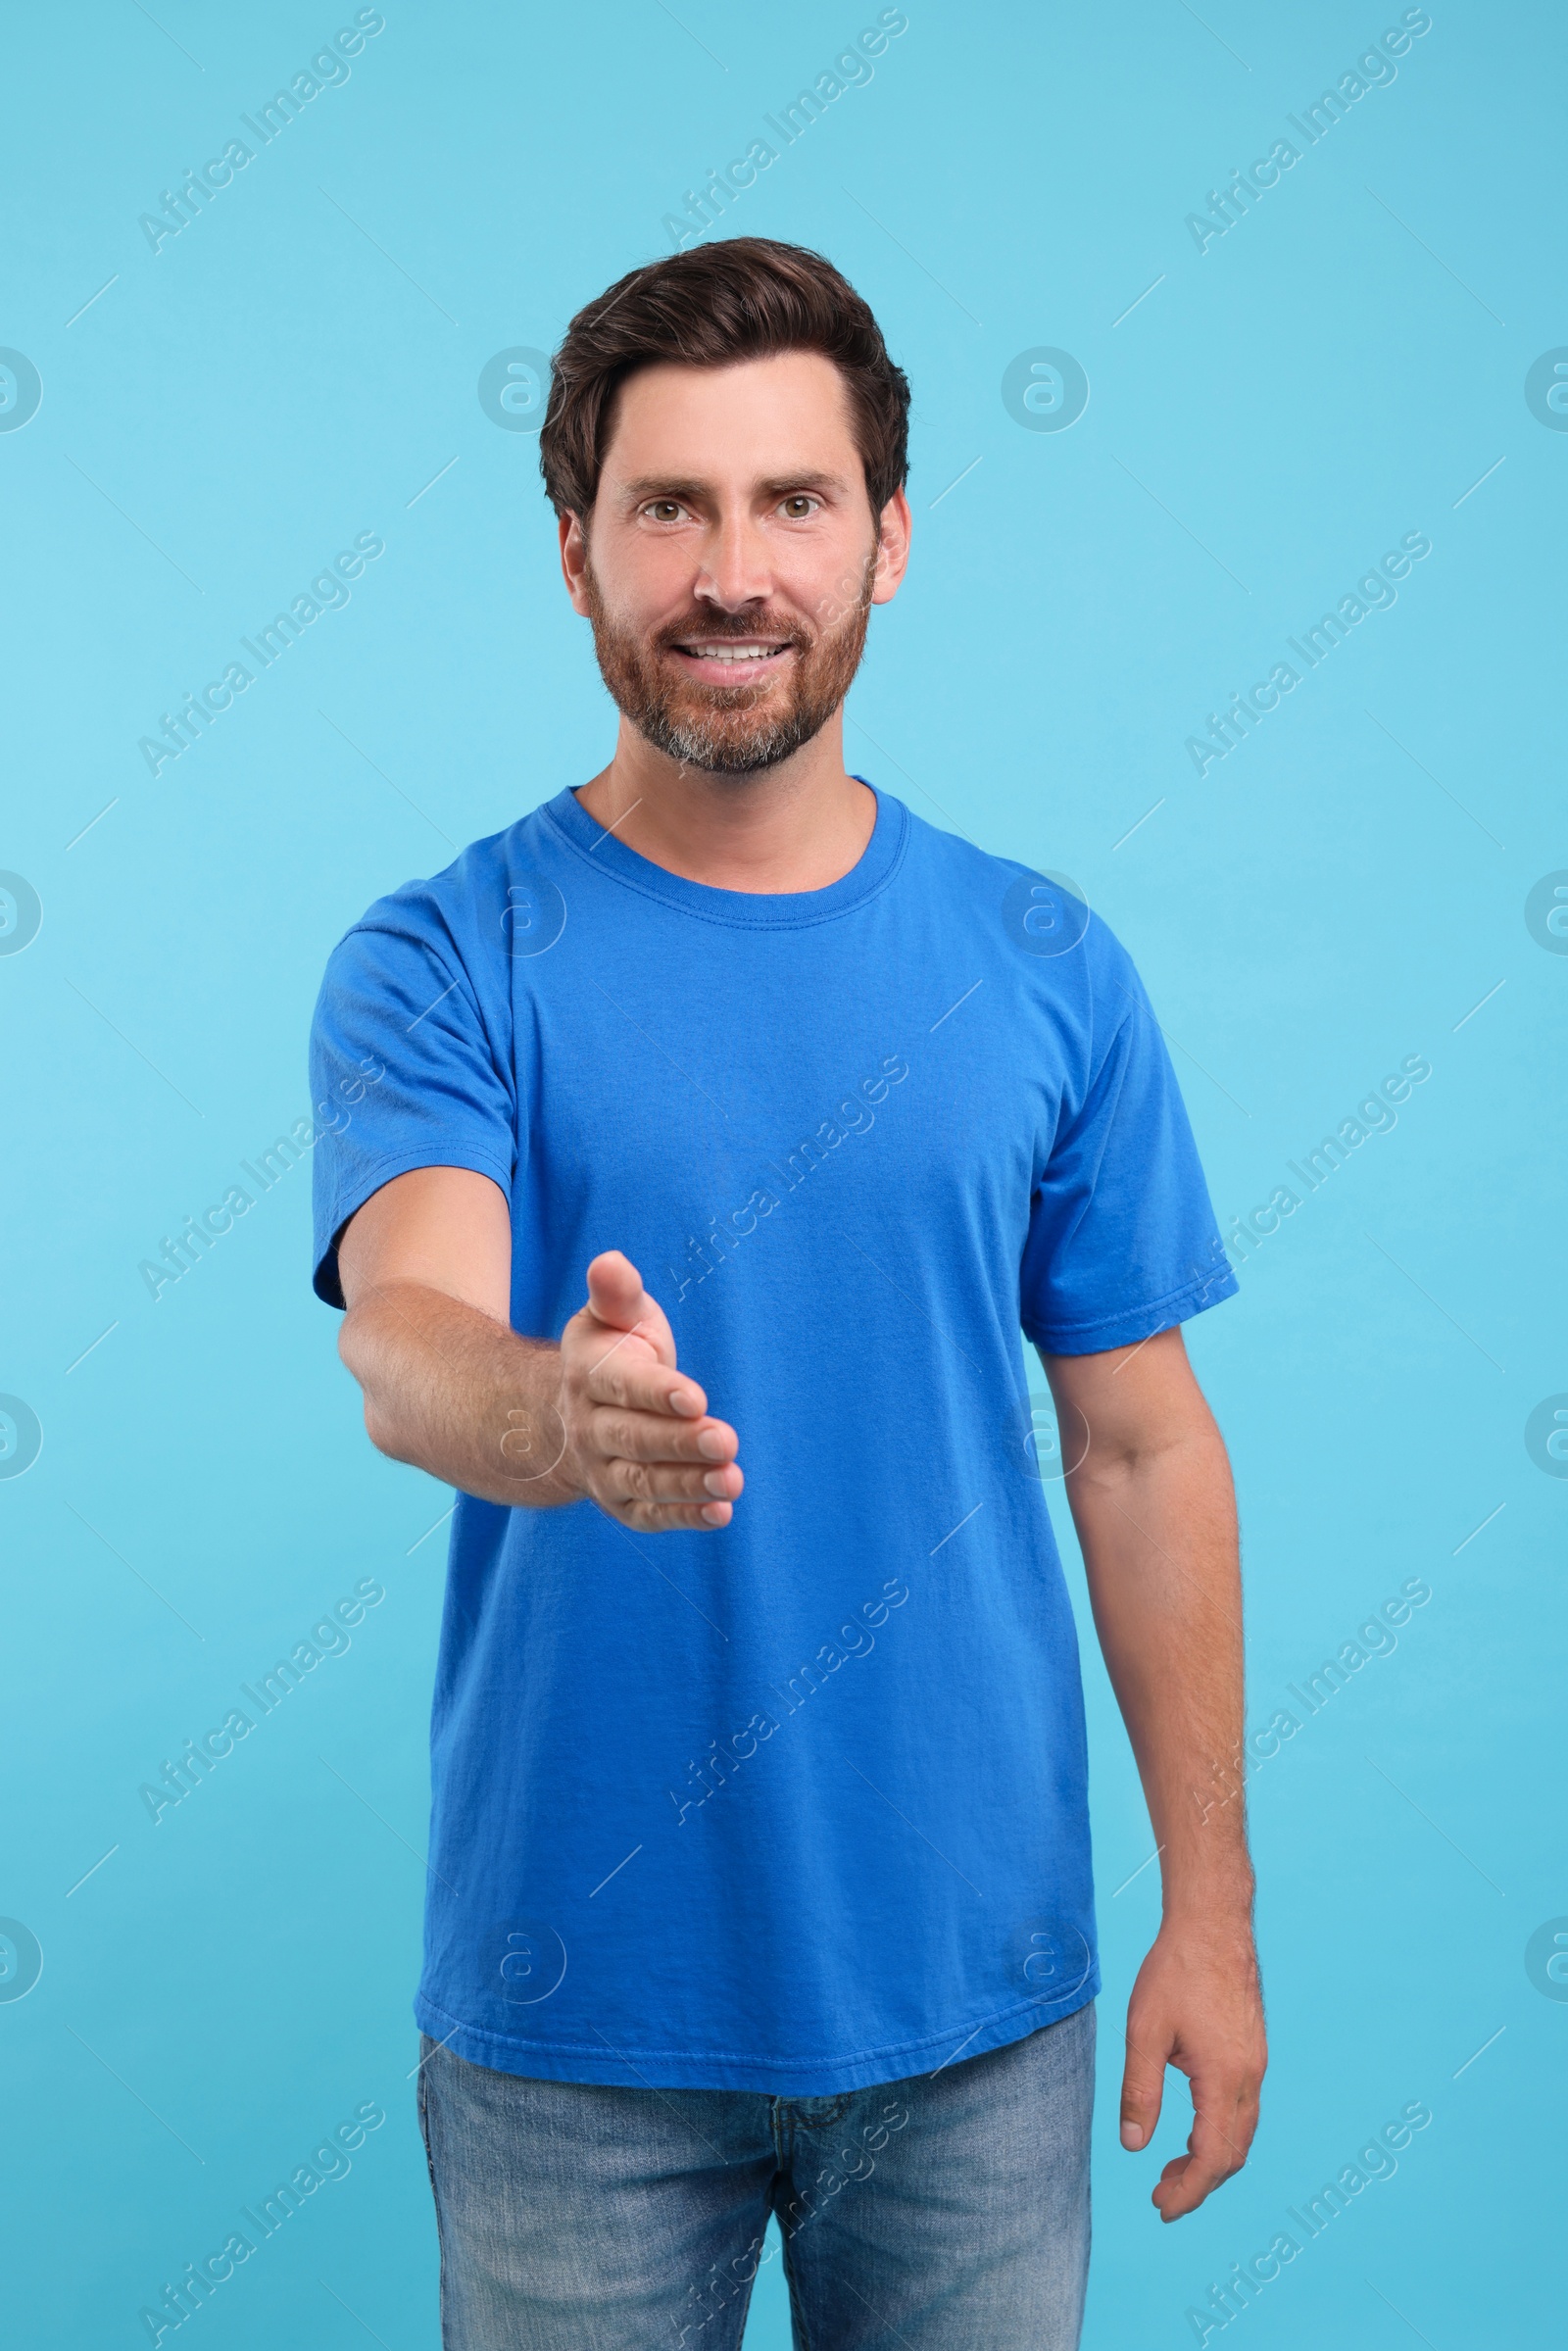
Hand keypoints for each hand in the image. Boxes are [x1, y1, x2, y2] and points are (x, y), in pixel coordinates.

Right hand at [557, 1250, 741, 1531]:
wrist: (566, 1415)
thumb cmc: (611, 1352)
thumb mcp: (612, 1318)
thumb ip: (617, 1294)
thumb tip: (610, 1261)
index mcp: (589, 1375)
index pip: (622, 1386)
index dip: (657, 1393)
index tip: (696, 1397)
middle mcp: (589, 1427)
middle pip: (635, 1438)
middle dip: (680, 1442)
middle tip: (727, 1441)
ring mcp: (602, 1469)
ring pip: (644, 1481)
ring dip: (689, 1484)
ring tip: (732, 1481)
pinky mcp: (621, 1502)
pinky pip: (649, 1514)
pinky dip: (683, 1516)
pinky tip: (720, 1512)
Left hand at [1119, 1912, 1266, 2220]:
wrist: (1212, 1924)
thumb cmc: (1175, 1971)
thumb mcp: (1144, 2032)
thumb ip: (1140, 2091)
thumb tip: (1134, 2145)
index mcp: (1224, 2078)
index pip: (1212, 2157)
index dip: (1188, 2191)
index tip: (1162, 2208)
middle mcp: (1249, 2077)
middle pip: (1232, 2153)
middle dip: (1198, 2183)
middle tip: (1161, 2195)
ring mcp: (1255, 2064)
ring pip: (1241, 2133)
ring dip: (1209, 2158)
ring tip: (1171, 2168)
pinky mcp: (1252, 2050)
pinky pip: (1242, 2109)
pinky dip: (1219, 2132)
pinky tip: (1191, 2128)